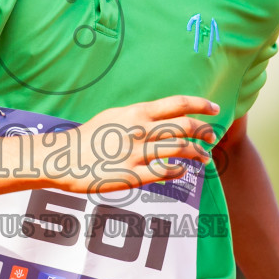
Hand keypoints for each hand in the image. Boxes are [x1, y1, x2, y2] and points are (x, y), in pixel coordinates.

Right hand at [46, 95, 217, 193]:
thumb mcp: (115, 116)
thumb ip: (139, 116)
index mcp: (136, 112)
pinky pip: (165, 172)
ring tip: (204, 158)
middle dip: (205, 131)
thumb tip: (161, 116)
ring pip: (180, 149)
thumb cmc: (89, 137)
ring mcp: (136, 152)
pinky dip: (179, 170)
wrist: (62, 158)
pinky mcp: (131, 174)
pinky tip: (181, 171)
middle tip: (212, 137)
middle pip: (186, 126)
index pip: (178, 103)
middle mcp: (140, 129)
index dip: (201, 105)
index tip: (215, 109)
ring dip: (198, 153)